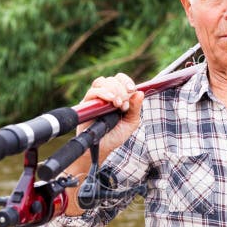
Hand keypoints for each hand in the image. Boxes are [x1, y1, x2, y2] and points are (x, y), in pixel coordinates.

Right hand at [61, 73, 143, 215]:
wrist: (102, 148)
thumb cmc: (115, 135)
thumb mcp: (131, 123)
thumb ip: (135, 108)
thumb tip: (140, 92)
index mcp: (118, 96)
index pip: (121, 80)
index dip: (126, 81)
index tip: (131, 89)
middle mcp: (106, 95)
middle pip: (113, 79)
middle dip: (121, 89)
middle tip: (124, 104)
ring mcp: (96, 98)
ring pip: (102, 82)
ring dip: (113, 89)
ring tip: (118, 103)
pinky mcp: (86, 104)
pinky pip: (93, 91)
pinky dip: (103, 93)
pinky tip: (110, 101)